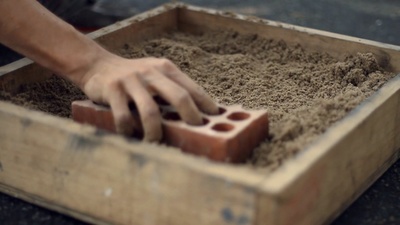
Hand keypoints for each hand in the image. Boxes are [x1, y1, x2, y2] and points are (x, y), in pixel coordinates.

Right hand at [76, 53, 218, 141]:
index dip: (206, 105)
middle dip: (191, 118)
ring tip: (156, 143)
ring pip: (151, 111)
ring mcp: (132, 80)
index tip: (216, 121)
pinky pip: (123, 116)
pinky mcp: (113, 90)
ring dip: (156, 132)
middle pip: (179, 97)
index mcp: (166, 69)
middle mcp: (152, 73)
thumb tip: (198, 114)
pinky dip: (128, 131)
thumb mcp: (156, 75)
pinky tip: (130, 136)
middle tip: (196, 134)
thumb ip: (173, 88)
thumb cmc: (134, 77)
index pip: (192, 88)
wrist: (98, 65)